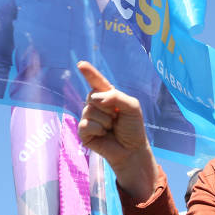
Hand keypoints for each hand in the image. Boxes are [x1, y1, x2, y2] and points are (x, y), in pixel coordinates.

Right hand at [77, 61, 157, 202]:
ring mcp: (88, 118)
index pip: (97, 82)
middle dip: (108, 107)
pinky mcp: (84, 131)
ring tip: (111, 128)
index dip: (89, 73)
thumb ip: (116, 97)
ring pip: (90, 111)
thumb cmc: (133, 128)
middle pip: (92, 96)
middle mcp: (96, 105)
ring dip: (105, 121)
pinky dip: (98, 129)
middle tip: (116, 118)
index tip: (81, 64)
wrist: (131, 150)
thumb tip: (95, 98)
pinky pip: (86, 124)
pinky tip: (104, 134)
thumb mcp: (132, 107)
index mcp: (108, 96)